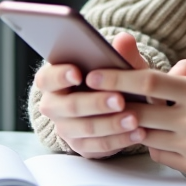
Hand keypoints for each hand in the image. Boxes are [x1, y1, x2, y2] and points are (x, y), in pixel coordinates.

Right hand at [33, 32, 151, 158]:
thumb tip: (125, 39)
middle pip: (69, 106)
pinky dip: (120, 140)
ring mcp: (66, 128)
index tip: (78, 73)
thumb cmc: (110, 76)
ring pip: (85, 129)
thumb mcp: (118, 63)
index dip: (60, 76)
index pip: (47, 78)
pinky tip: (138, 132)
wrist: (115, 102)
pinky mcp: (81, 146)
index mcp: (53, 79)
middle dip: (96, 103)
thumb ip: (120, 52)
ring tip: (135, 118)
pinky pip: (98, 146)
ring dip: (111, 124)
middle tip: (119, 99)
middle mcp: (54, 105)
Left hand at [86, 53, 185, 174]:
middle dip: (114, 104)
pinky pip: (158, 152)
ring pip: (145, 135)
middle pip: (139, 112)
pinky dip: (153, 141)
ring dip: (134, 124)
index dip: (117, 79)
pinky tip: (159, 130)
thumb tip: (164, 74)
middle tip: (98, 96)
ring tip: (132, 112)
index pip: (148, 83)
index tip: (93, 75)